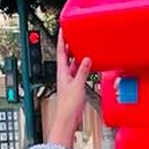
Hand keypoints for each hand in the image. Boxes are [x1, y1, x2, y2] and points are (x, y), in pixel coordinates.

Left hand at [49, 33, 92, 148]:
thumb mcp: (78, 84)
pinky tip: (88, 65)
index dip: (61, 40)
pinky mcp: (74, 87)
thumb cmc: (69, 104)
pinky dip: (83, 68)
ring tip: (82, 48)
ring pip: (73, 65)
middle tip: (74, 36)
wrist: (68, 118)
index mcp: (61, 72)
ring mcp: (69, 81)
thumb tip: (86, 59)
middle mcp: (64, 75)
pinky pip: (79, 73)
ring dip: (77, 57)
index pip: (60, 51)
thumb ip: (83, 71)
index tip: (63, 30)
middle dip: (70, 46)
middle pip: (66, 57)